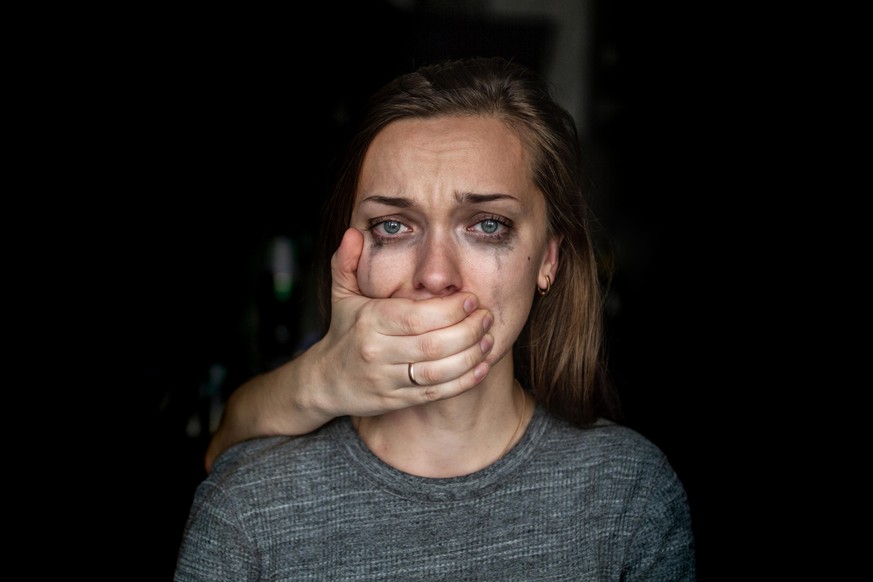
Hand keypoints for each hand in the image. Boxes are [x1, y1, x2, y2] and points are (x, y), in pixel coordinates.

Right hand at [305, 227, 492, 417]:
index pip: (416, 316)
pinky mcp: (396, 401)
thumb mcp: (341, 294)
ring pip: (437, 372)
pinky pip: (436, 394)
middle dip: (467, 331)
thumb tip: (353, 232)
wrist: (325, 381)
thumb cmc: (343, 331)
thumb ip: (347, 261)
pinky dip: (463, 382)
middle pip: (432, 345)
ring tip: (488, 340)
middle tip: (486, 318)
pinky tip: (482, 367)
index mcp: (369, 321)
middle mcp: (377, 352)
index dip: (449, 309)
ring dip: (470, 357)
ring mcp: (386, 379)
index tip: (471, 299)